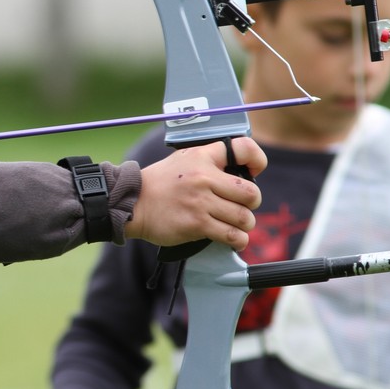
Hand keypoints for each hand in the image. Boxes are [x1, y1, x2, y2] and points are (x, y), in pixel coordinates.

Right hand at [125, 137, 265, 249]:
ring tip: (236, 226)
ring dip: (244, 225)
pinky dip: (239, 240)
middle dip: (251, 204)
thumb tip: (238, 172)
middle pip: (251, 193)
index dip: (258, 160)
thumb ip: (209, 161)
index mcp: (202, 158)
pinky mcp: (197, 224)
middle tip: (240, 207)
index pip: (244, 148)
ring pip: (244, 217)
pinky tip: (235, 239)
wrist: (131, 203)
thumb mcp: (182, 160)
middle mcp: (204, 178)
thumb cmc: (158, 184)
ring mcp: (201, 202)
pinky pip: (231, 235)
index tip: (255, 171)